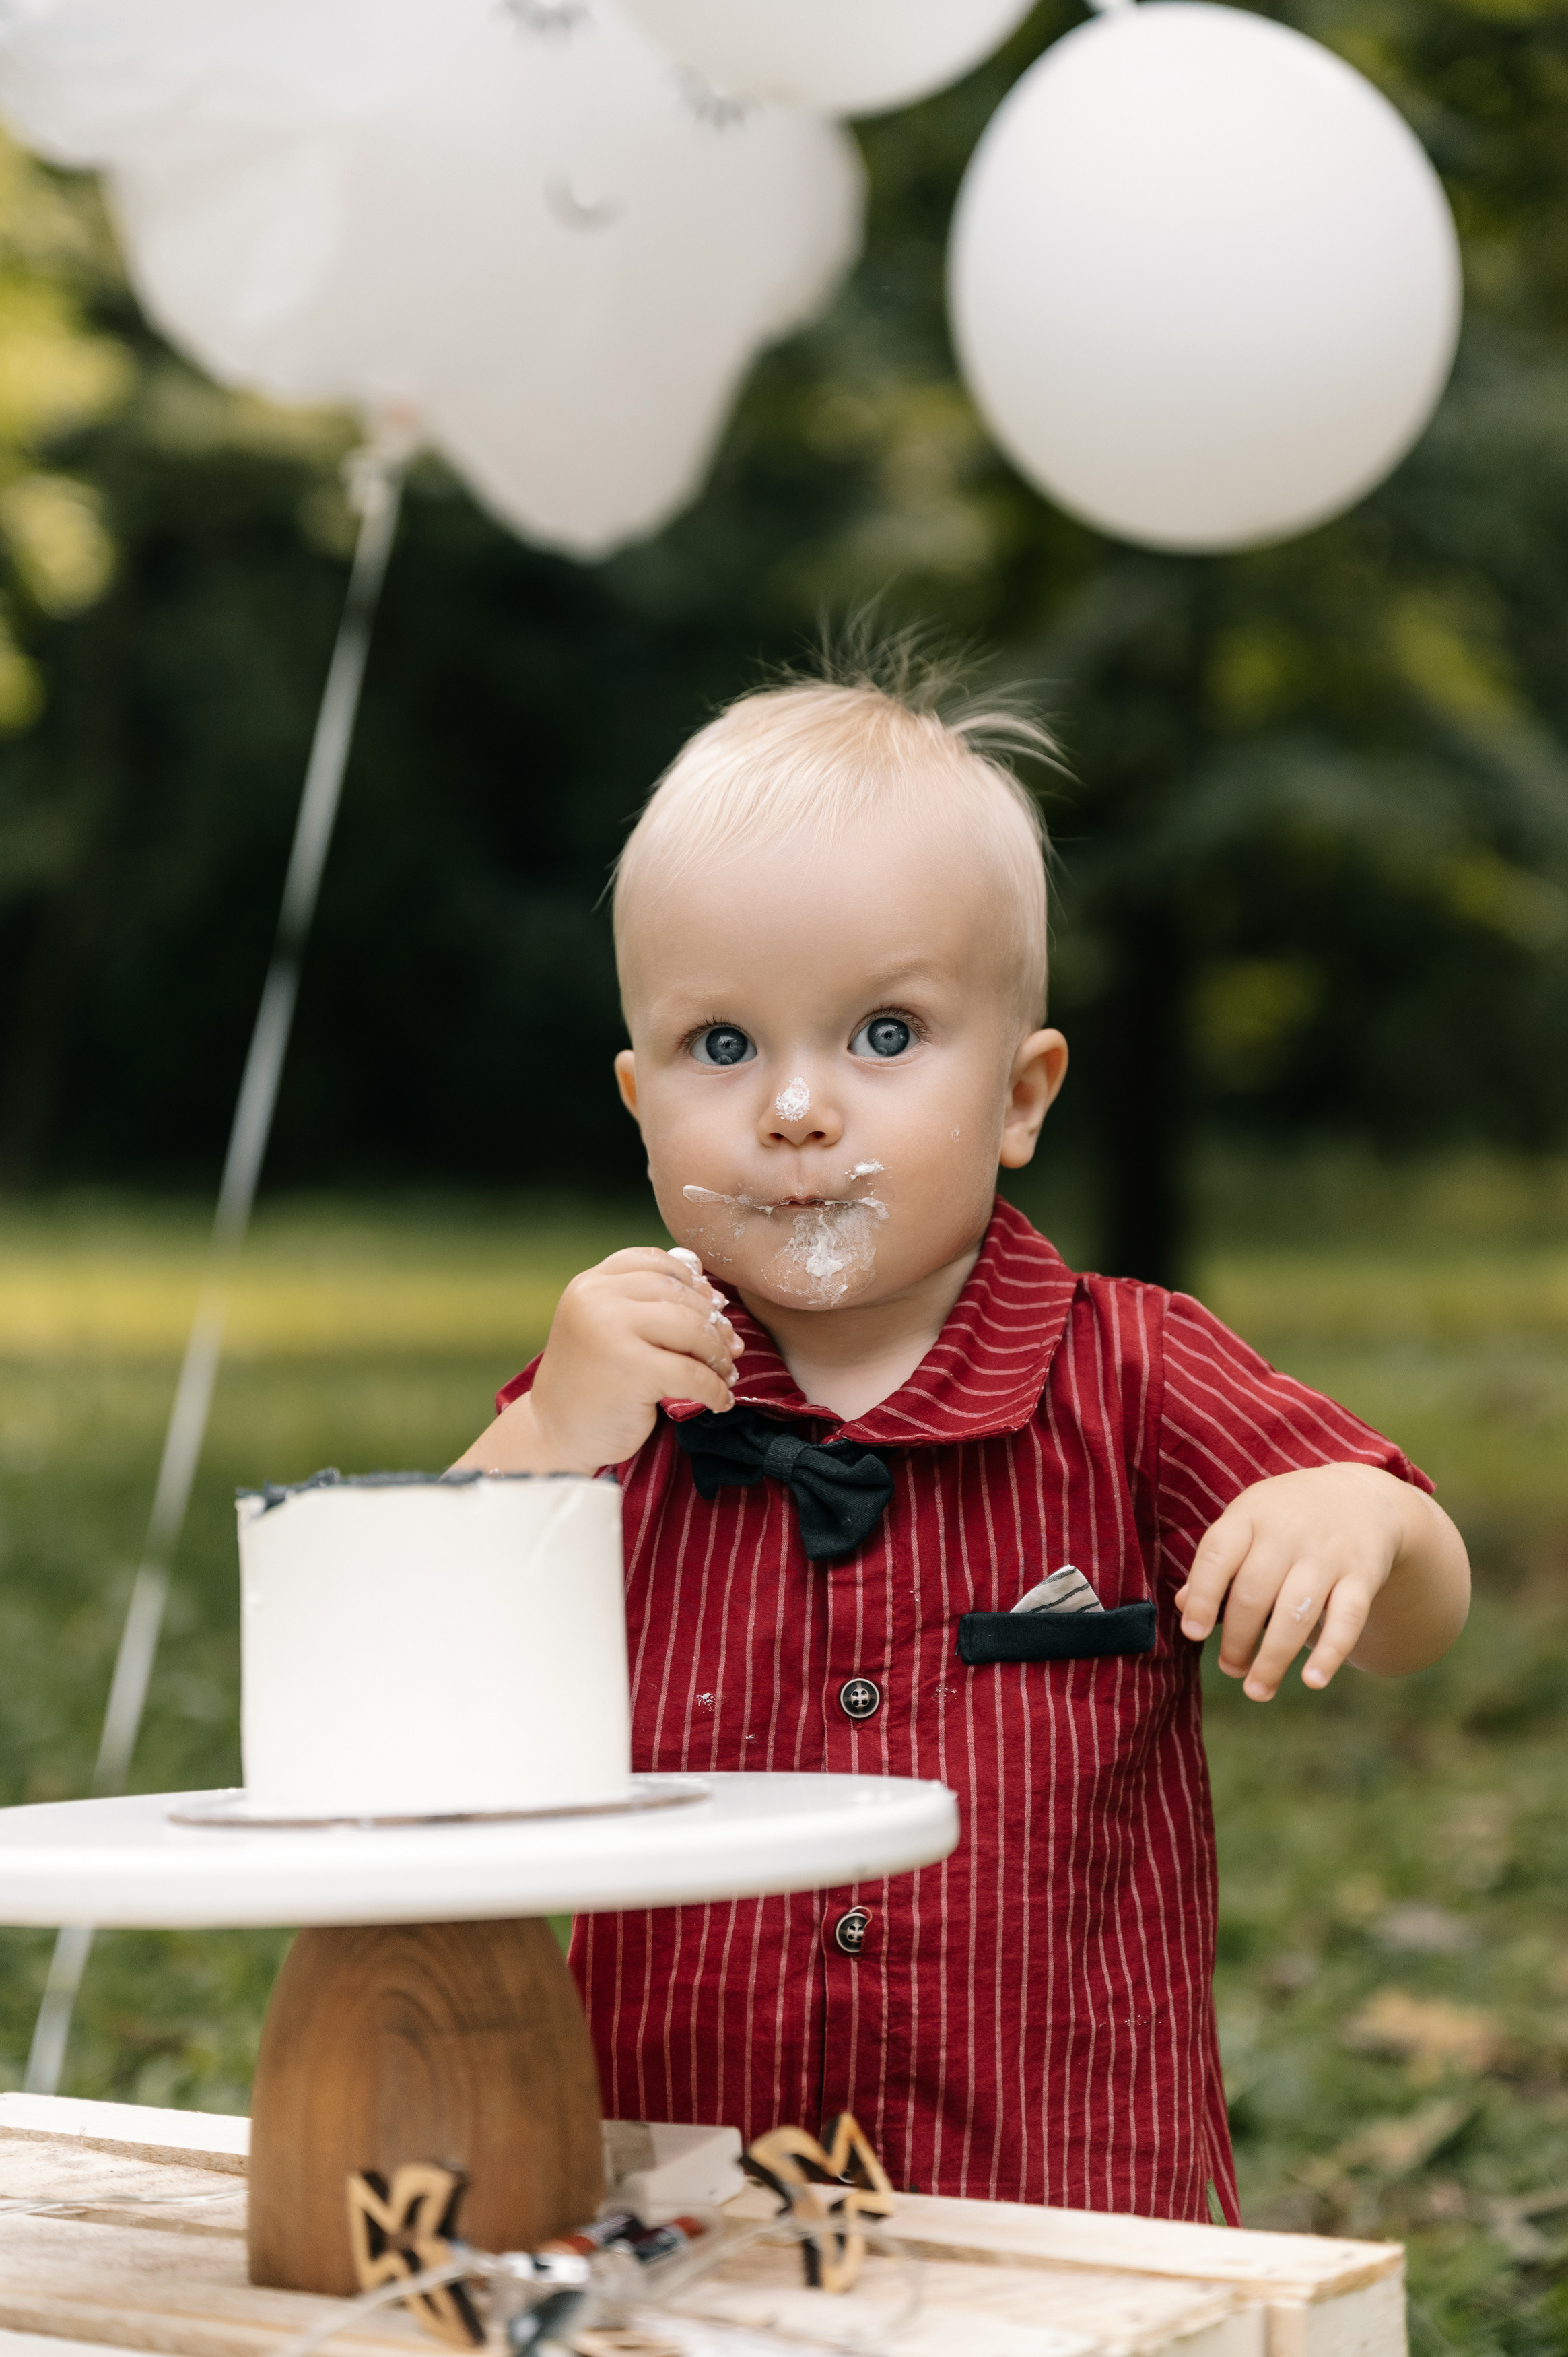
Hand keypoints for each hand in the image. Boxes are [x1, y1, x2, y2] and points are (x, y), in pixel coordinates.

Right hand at [452, 1246, 742, 1474]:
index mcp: (590, 1284)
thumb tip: (713, 1291)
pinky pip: (693, 1374)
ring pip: (692, 1329)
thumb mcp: (605, 1327)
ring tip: (726, 1373)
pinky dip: (715, 1389)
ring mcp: (611, 1332)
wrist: (553, 1435)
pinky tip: (719, 1400)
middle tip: (731, 1348)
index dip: (691, 1281)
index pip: (654, 1261)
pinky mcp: (631, 1371)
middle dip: (714, 1323)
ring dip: (718, 1354)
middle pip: (680, 1296)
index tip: (711, 1307)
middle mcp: (596, 1300)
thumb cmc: (589, 1381)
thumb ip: (643, 1302)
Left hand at [1174, 1462, 1468, 1700]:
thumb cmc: (1286, 1520)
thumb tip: (1183, 1605)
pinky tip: (1312, 1680)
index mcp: (1251, 1515)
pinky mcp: (1363, 1574)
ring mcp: (1328, 1553)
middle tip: (1230, 1668)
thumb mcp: (1247, 1523)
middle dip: (1237, 1641)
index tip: (1193, 1634)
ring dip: (1274, 1659)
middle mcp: (1288, 1531)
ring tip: (1257, 1689)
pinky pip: (1347, 1619)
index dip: (1203, 1597)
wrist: (1360, 1498)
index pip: (1218, 1555)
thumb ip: (1216, 1563)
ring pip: (1296, 1613)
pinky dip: (1330, 1653)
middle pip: (1254, 1594)